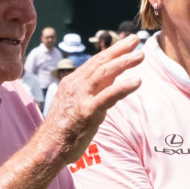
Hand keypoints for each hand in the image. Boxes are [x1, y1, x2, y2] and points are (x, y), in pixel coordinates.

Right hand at [39, 34, 142, 164]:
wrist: (49, 148)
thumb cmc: (65, 129)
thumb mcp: (79, 103)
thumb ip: (95, 89)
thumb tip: (113, 76)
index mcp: (73, 82)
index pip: (95, 62)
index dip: (112, 51)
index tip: (128, 43)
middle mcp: (75, 86)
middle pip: (100, 62)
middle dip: (119, 50)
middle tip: (135, 40)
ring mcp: (80, 98)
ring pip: (103, 74)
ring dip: (123, 62)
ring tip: (140, 55)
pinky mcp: (86, 112)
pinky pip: (107, 96)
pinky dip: (123, 86)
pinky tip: (137, 81)